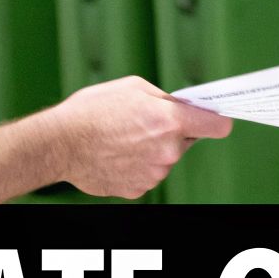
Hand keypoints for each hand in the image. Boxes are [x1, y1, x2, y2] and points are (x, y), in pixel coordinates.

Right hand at [48, 77, 232, 198]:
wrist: (60, 143)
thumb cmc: (92, 110)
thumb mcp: (133, 88)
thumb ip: (165, 99)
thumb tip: (182, 106)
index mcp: (171, 122)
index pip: (218, 126)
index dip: (216, 120)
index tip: (213, 119)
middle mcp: (168, 151)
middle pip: (187, 141)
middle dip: (173, 132)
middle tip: (144, 123)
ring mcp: (155, 174)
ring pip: (165, 158)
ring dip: (153, 149)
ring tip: (123, 139)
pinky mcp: (139, 189)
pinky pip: (147, 174)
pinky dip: (137, 166)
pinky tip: (116, 154)